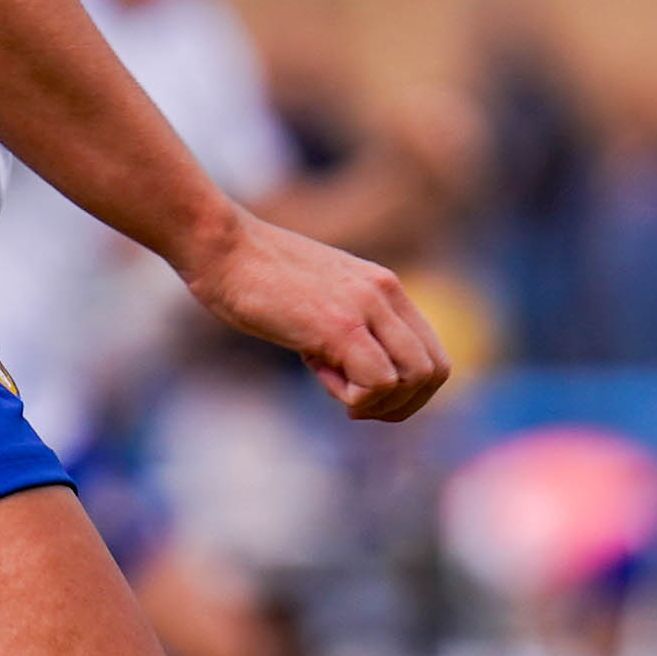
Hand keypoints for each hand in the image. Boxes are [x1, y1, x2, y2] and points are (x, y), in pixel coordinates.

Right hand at [171, 204, 449, 422]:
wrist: (222, 248)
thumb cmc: (255, 277)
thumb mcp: (318, 296)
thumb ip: (348, 325)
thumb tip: (357, 373)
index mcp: (385, 287)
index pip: (432, 354)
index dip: (407, 391)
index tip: (365, 396)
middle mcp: (386, 292)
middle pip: (434, 372)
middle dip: (399, 406)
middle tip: (354, 406)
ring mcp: (366, 307)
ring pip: (413, 378)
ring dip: (376, 402)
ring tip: (330, 383)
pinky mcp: (340, 325)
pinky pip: (377, 382)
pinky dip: (354, 397)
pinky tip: (316, 372)